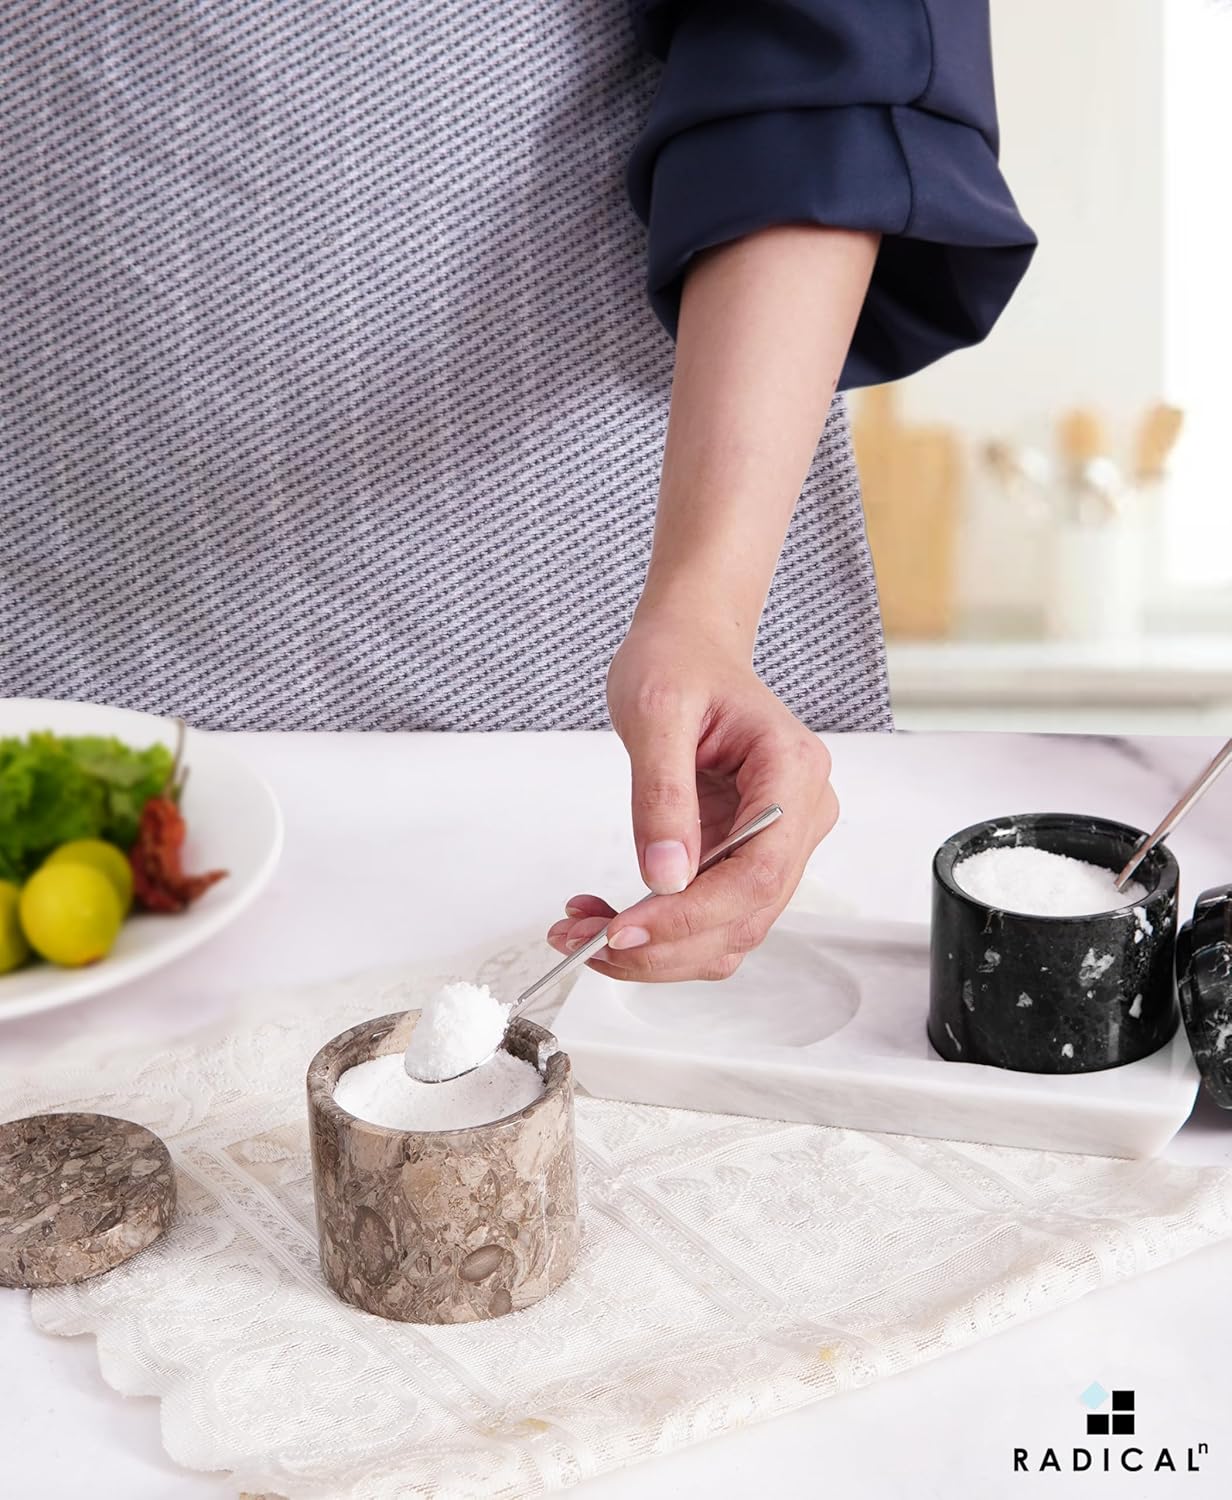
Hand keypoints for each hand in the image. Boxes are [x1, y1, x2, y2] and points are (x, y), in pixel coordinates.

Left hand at [546, 613, 837, 981]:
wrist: (689, 645)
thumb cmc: (679, 661)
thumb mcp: (654, 712)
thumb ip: (661, 795)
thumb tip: (665, 878)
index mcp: (793, 772)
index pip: (758, 873)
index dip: (692, 916)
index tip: (623, 930)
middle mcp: (800, 814)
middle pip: (746, 915)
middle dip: (664, 944)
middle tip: (584, 943)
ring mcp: (777, 841)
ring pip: (728, 930)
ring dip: (657, 949)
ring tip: (583, 931)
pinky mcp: (744, 856)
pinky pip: (709, 914)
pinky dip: (658, 930)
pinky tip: (606, 915)